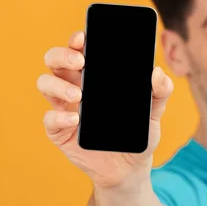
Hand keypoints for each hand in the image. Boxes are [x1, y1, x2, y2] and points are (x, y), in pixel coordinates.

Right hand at [37, 31, 173, 188]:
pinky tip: (76, 119)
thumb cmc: (139, 134)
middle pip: (55, 61)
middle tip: (80, 62)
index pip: (80, 49)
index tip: (83, 37)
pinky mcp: (60, 132)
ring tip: (79, 95)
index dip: (77, 39)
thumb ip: (161, 92)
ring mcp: (65, 108)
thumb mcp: (155, 112)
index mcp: (95, 76)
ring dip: (58, 85)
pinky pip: (50, 119)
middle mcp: (75, 86)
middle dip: (62, 55)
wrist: (130, 169)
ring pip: (45, 83)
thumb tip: (156, 72)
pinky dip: (59, 117)